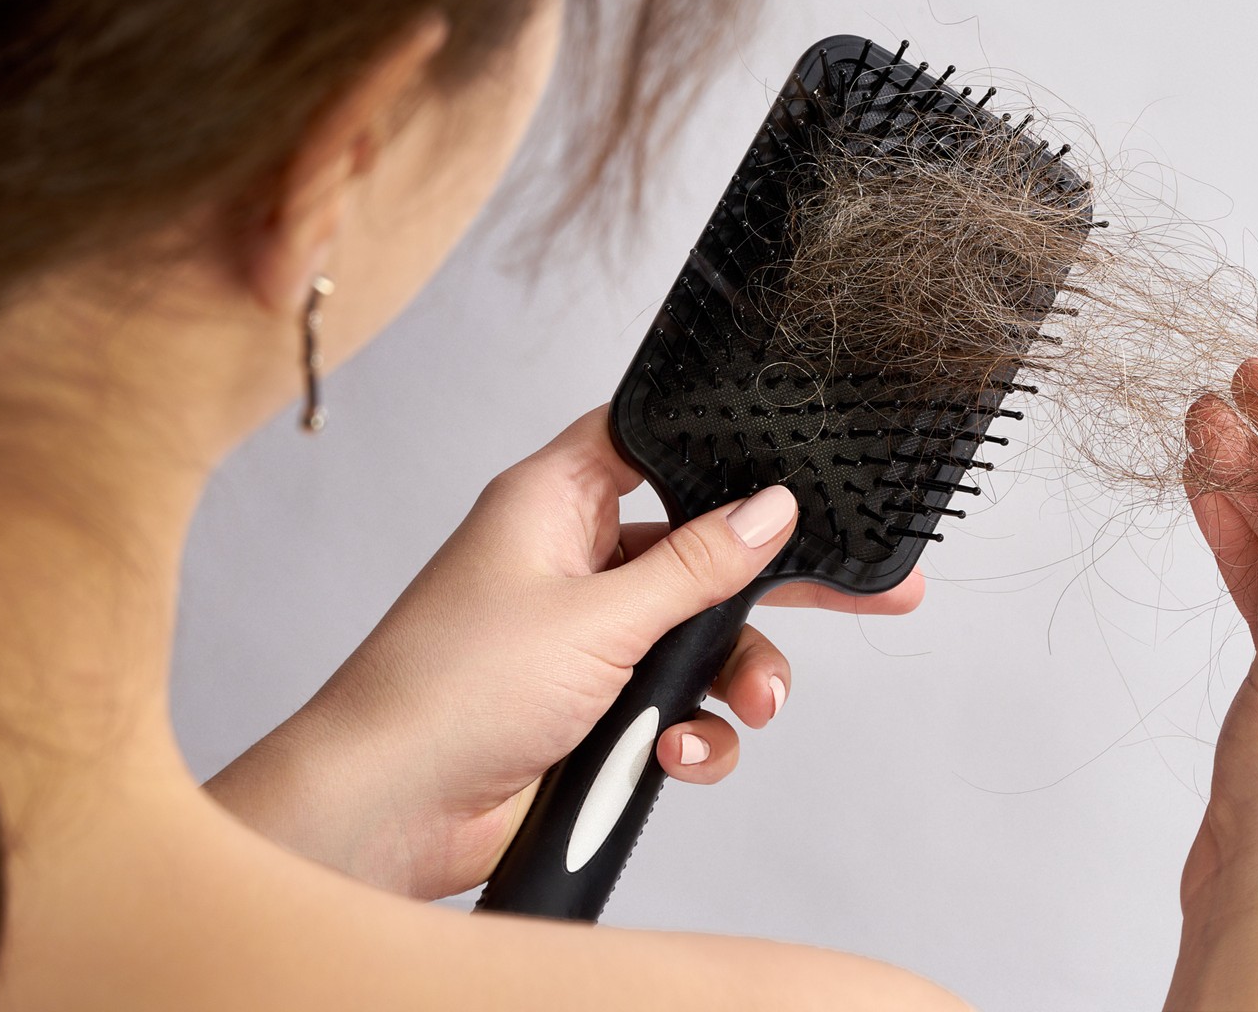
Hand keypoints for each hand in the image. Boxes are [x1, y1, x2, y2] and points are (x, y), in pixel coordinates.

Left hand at [205, 406, 922, 899]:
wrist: (390, 816)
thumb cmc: (447, 692)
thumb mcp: (595, 617)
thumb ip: (696, 567)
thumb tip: (771, 511)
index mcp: (555, 504)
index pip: (652, 442)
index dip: (720, 447)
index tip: (797, 465)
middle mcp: (576, 563)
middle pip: (704, 550)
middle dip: (777, 583)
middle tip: (867, 590)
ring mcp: (590, 640)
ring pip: (704, 640)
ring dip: (737, 677)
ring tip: (754, 705)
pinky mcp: (599, 710)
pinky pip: (681, 707)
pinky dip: (696, 733)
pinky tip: (679, 755)